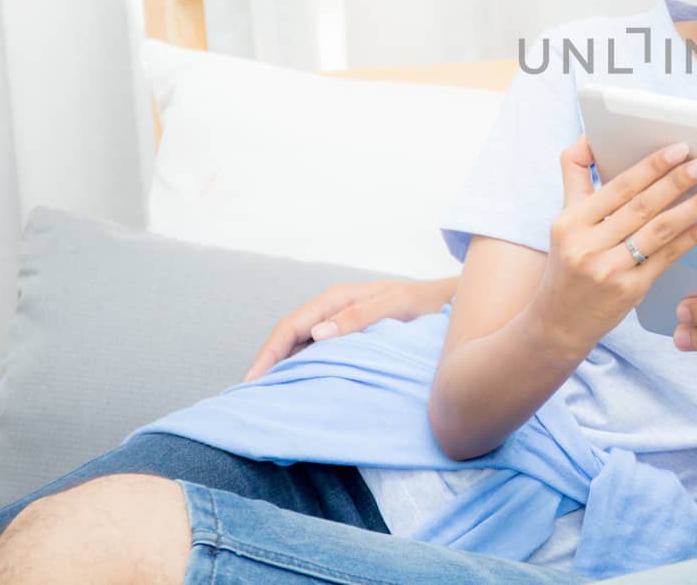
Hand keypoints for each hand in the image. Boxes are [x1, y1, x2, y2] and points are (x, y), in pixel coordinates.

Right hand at [244, 276, 458, 380]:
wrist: (450, 302)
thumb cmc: (425, 302)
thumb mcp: (396, 305)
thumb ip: (360, 316)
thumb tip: (318, 335)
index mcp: (337, 298)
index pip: (291, 326)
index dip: (268, 353)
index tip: (252, 382)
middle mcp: (333, 310)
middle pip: (289, 337)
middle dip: (266, 363)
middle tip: (247, 397)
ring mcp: (340, 324)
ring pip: (299, 346)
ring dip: (281, 368)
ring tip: (263, 397)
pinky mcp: (349, 338)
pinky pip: (317, 353)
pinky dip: (301, 369)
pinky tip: (296, 389)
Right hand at [525, 136, 696, 356]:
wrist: (557, 322)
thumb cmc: (567, 262)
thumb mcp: (564, 219)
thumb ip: (576, 175)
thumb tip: (589, 136)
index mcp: (571, 222)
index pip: (618, 187)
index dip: (651, 166)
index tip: (680, 148)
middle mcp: (587, 246)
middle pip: (642, 206)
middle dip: (678, 181)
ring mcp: (610, 271)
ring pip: (660, 231)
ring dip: (696, 207)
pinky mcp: (630, 291)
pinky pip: (668, 257)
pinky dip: (694, 237)